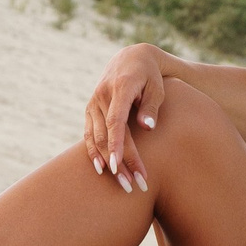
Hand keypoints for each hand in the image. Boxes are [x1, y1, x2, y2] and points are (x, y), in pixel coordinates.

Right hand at [84, 44, 163, 191]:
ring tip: (122, 184)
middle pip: (107, 135)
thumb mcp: (157, 87)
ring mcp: (94, 102)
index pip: (116, 121)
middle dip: (119, 162)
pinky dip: (93, 152)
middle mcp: (102, 95)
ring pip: (96, 138)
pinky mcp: (90, 109)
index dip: (117, 145)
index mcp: (120, 88)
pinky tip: (101, 170)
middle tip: (132, 187)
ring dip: (107, 162)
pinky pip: (88, 133)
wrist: (131, 59)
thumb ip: (152, 106)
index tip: (120, 166)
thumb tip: (148, 127)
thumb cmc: (150, 76)